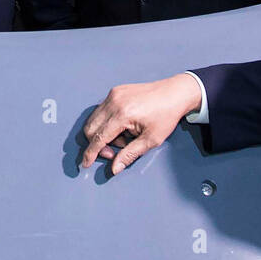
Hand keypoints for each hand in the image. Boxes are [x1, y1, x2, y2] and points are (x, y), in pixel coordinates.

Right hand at [80, 73, 202, 175]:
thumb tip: (114, 168)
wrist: (175, 93)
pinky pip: (101, 110)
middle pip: (91, 128)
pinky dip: (106, 122)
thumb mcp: (151, 140)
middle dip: (98, 144)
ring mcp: (113, 94)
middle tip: (114, 152)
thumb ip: (129, 154)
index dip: (90, 153)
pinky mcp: (115, 91)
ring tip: (124, 138)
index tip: (85, 163)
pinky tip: (123, 127)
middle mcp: (114, 102)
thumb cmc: (166, 116)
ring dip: (103, 133)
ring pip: (94, 119)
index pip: (98, 137)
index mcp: (122, 114)